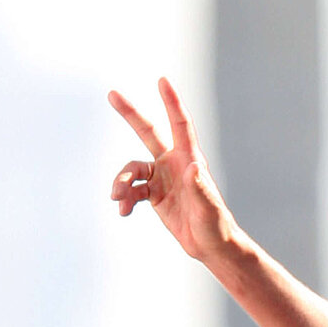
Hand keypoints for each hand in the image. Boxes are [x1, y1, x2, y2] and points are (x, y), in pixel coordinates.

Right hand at [107, 78, 239, 262]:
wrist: (210, 246)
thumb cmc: (215, 226)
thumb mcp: (208, 209)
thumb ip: (200, 188)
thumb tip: (194, 167)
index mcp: (189, 160)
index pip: (179, 124)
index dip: (171, 102)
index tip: (162, 80)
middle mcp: (173, 164)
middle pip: (148, 132)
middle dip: (130, 114)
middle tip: (112, 93)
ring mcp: (162, 178)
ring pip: (132, 170)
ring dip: (121, 182)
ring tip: (118, 199)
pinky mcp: (154, 194)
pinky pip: (131, 191)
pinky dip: (124, 199)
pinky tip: (123, 211)